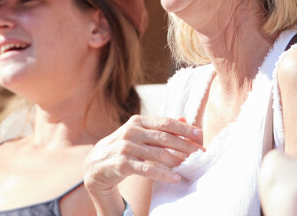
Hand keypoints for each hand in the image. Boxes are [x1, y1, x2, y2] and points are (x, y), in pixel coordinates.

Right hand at [84, 115, 202, 207]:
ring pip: (158, 154)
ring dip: (177, 161)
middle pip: (164, 138)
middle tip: (201, 153)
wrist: (96, 164)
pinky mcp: (122, 163)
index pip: (165, 123)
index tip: (199, 134)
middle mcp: (131, 131)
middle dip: (185, 145)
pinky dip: (163, 174)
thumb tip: (183, 119)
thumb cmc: (123, 148)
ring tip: (190, 166)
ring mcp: (126, 147)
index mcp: (138, 121)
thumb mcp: (140, 133)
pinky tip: (175, 178)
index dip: (183, 128)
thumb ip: (160, 127)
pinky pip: (147, 170)